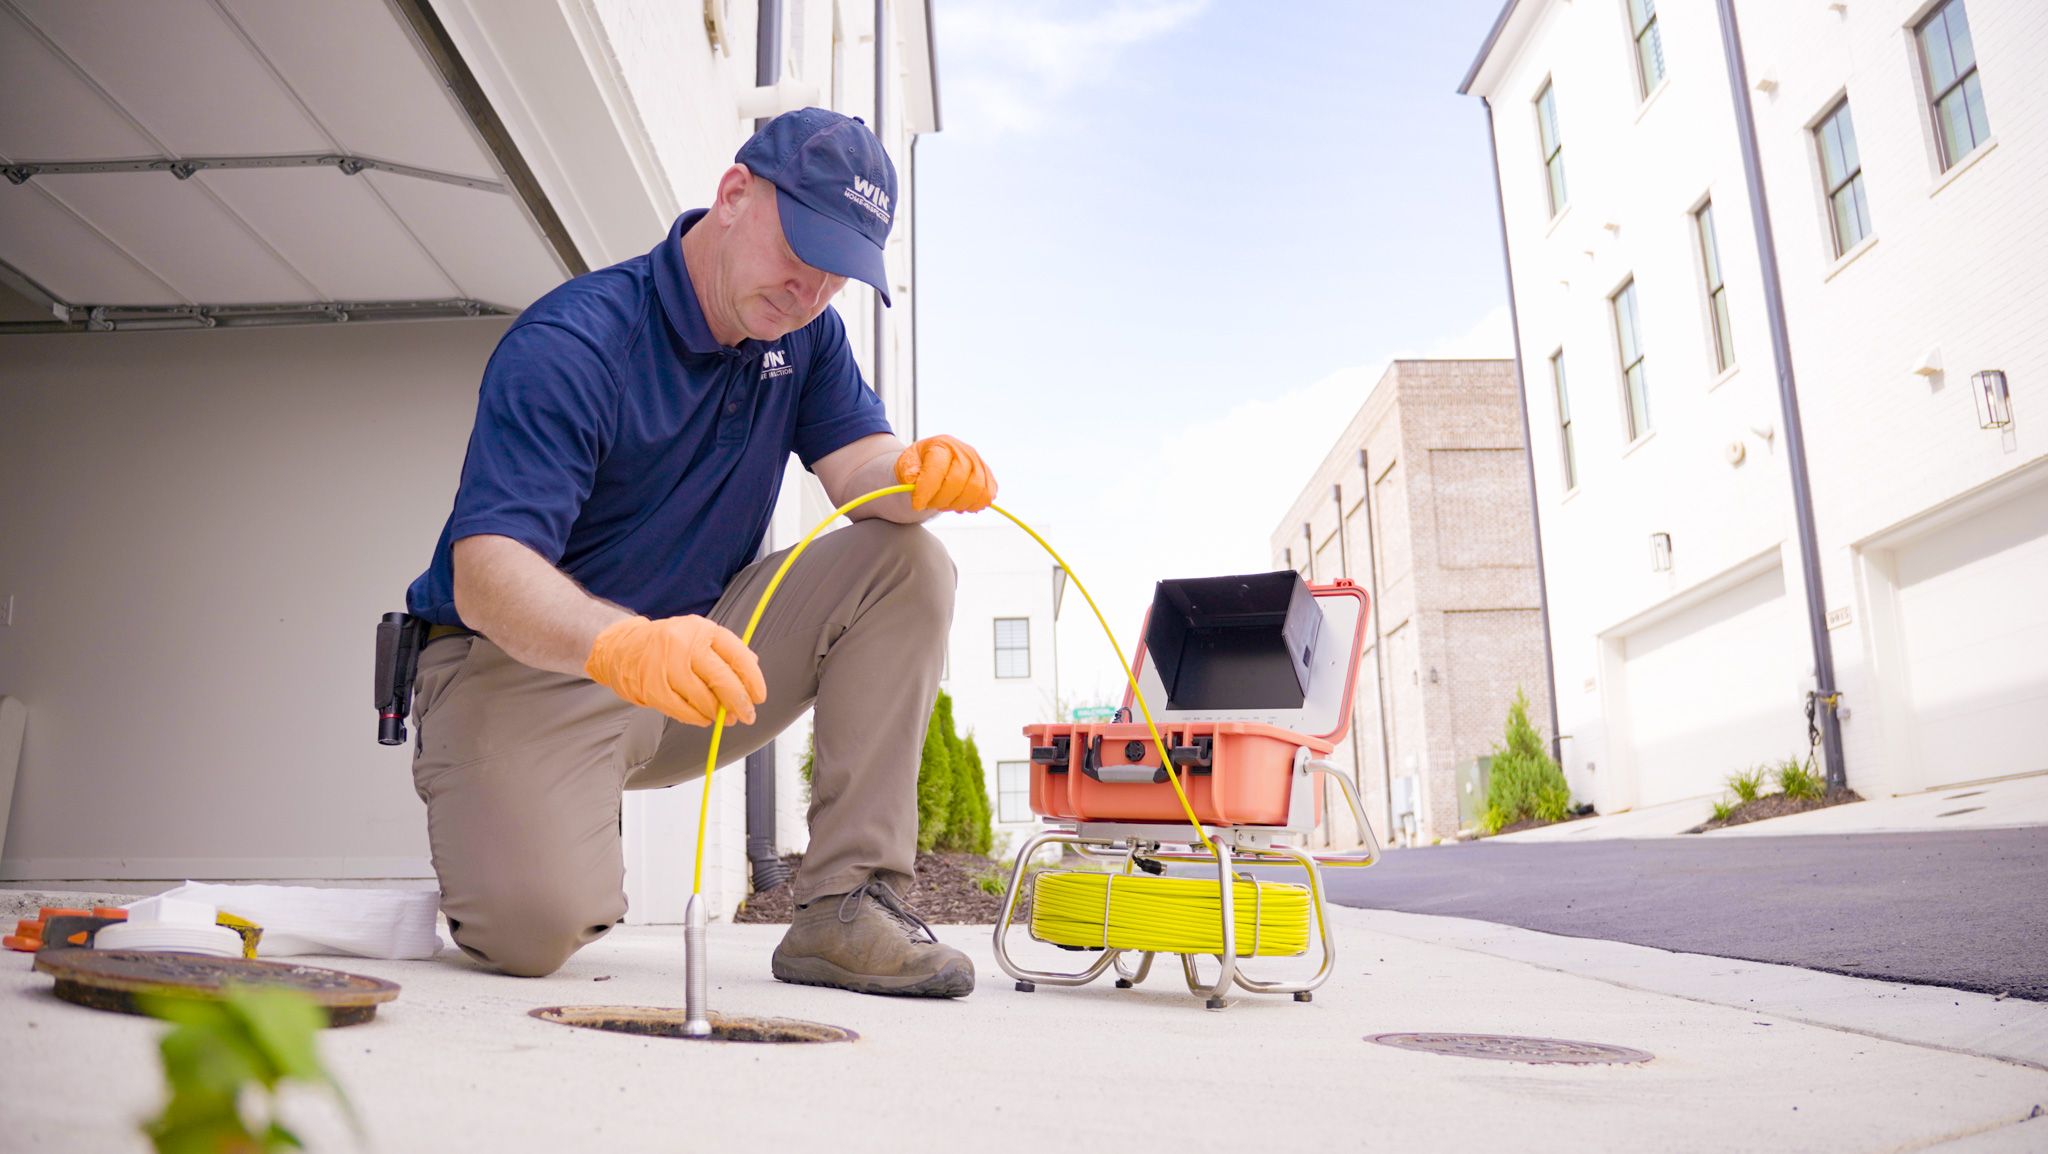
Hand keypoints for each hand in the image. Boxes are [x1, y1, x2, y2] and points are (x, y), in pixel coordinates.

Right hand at [584, 615, 766, 726]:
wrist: (621, 647)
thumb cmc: (666, 644)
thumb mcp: (698, 635)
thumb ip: (726, 650)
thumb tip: (753, 669)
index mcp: (702, 629)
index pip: (737, 655)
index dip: (752, 679)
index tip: (759, 696)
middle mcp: (685, 645)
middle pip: (722, 679)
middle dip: (739, 703)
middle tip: (747, 715)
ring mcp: (667, 666)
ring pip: (704, 699)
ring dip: (718, 713)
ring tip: (722, 717)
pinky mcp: (653, 688)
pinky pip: (683, 711)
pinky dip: (698, 718)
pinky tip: (703, 718)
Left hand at [893, 434, 995, 511]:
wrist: (932, 463)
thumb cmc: (919, 465)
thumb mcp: (906, 465)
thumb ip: (908, 472)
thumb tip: (912, 481)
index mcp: (941, 445)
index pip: (937, 469)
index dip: (927, 490)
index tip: (917, 504)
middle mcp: (963, 451)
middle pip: (958, 481)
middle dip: (941, 499)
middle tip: (930, 504)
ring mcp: (978, 462)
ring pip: (976, 490)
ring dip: (957, 504)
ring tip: (943, 504)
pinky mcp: (987, 476)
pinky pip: (987, 495)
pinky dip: (973, 505)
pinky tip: (959, 505)